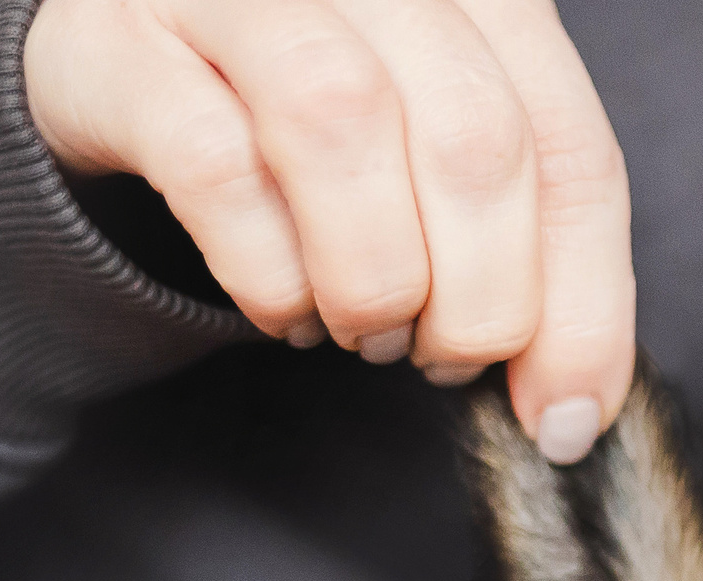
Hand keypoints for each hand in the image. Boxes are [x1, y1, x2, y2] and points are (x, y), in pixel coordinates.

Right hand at [25, 0, 632, 462]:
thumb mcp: (439, 156)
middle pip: (477, 138)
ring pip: (347, 125)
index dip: (584, 305)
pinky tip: (286, 311)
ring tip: (369, 334)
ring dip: (376, 279)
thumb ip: (525, 246)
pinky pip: (217, 168)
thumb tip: (570, 407)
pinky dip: (271, 275)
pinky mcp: (119, 43)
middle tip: (446, 360)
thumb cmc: (312, 120)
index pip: (572, 149)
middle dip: (481, 299)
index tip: (563, 416)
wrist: (129, 61)